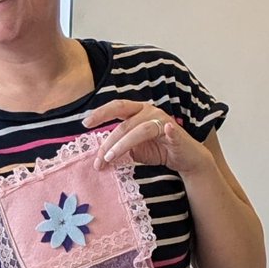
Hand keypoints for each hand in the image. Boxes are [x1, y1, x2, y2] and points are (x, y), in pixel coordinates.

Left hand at [84, 99, 210, 175]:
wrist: (184, 159)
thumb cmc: (158, 150)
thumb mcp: (134, 149)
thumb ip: (118, 147)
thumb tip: (98, 157)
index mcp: (137, 112)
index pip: (116, 108)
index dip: (101, 113)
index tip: (85, 123)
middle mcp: (149, 112)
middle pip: (124, 123)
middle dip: (108, 141)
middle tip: (98, 157)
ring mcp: (163, 120)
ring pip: (139, 130)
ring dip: (122, 144)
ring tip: (110, 158)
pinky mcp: (176, 132)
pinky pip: (170, 130)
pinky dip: (169, 130)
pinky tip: (167, 129)